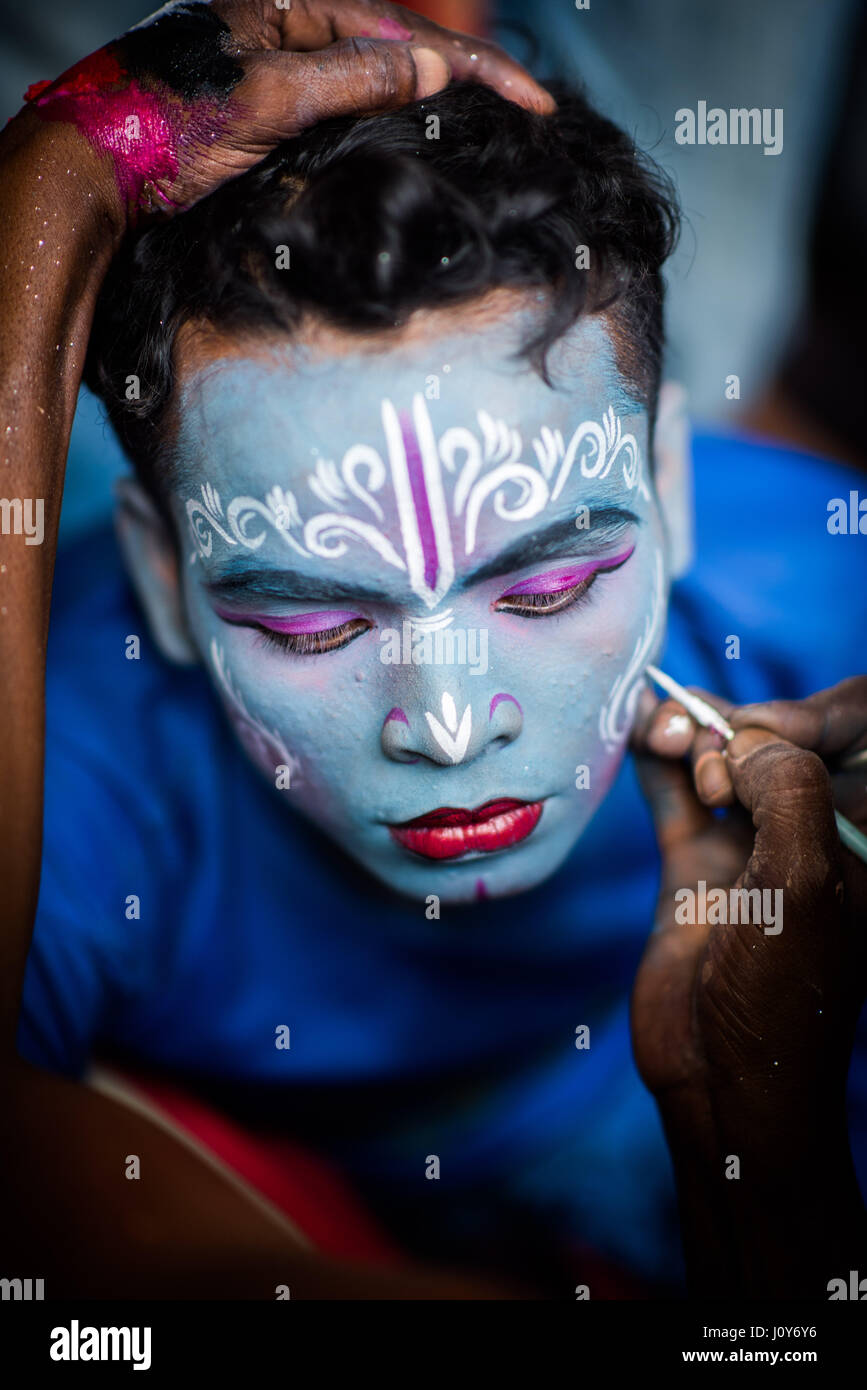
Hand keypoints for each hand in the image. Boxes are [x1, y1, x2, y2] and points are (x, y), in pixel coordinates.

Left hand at [22, 0, 552, 218]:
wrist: (103, 165)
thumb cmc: (172, 120)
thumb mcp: (270, 98)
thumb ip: (352, 79)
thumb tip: (432, 67)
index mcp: (291, 1)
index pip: (403, 31)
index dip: (472, 66)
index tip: (532, 99)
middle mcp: (290, 23)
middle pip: (397, 46)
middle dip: (462, 75)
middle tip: (526, 107)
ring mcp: (281, 64)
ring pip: (375, 77)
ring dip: (429, 99)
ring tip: (486, 120)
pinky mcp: (271, 107)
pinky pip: (346, 106)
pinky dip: (387, 120)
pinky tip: (414, 133)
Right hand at [628, 676, 866, 1292]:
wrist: (721, 1081)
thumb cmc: (782, 995)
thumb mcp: (803, 880)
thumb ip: (787, 788)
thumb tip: (745, 739)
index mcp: (860, 838)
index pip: (850, 739)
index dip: (809, 714)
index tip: (758, 731)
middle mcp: (810, 836)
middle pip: (775, 740)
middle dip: (738, 725)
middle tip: (707, 758)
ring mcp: (751, 849)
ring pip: (721, 760)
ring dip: (690, 732)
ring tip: (661, 733)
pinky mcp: (695, 867)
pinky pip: (675, 794)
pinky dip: (656, 759)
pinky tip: (639, 727)